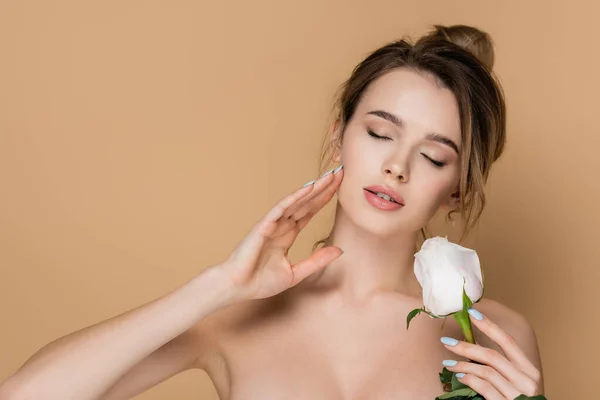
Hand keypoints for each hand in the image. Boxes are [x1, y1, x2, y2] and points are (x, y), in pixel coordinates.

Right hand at [219, 166, 343, 300]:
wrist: (238, 288)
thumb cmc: (260, 282)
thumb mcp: (296, 272)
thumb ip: (317, 261)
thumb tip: (340, 251)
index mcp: (288, 234)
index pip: (309, 212)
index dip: (324, 199)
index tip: (340, 186)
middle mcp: (281, 225)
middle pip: (306, 202)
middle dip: (323, 188)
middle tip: (340, 173)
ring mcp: (272, 224)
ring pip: (296, 202)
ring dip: (313, 189)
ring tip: (329, 176)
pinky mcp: (263, 226)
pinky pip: (280, 209)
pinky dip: (293, 198)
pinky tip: (307, 189)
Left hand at [440, 308, 542, 399]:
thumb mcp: (517, 381)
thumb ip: (502, 366)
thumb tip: (473, 346)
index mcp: (529, 370)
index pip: (508, 342)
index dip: (489, 326)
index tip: (472, 313)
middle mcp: (526, 381)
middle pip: (493, 356)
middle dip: (466, 347)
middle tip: (447, 342)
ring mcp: (518, 395)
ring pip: (486, 371)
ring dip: (463, 365)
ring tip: (448, 364)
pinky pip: (484, 387)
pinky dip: (469, 379)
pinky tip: (459, 376)